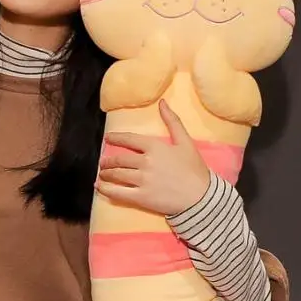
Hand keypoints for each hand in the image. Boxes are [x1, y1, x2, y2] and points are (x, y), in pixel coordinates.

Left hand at [96, 100, 210, 215]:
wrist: (201, 197)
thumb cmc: (194, 169)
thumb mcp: (186, 142)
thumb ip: (173, 121)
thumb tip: (162, 102)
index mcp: (155, 147)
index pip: (129, 139)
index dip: (116, 138)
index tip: (107, 138)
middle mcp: (145, 162)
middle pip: (119, 159)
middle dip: (108, 160)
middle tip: (103, 162)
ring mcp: (142, 180)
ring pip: (116, 174)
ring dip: (105, 174)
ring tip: (102, 174)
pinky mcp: (141, 197)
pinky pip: (117, 192)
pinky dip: (105, 189)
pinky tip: (99, 187)